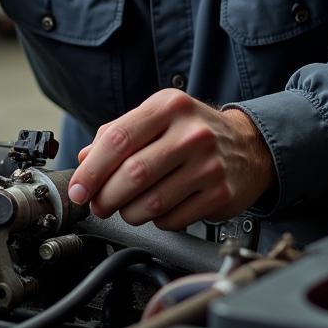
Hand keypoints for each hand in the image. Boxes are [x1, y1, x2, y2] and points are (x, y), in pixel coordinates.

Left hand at [67, 91, 273, 229]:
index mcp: (168, 106)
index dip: (91, 169)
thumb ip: (118, 133)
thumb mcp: (158, 117)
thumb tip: (83, 159)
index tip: (78, 189)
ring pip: (151, 202)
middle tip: (98, 204)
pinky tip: (158, 210)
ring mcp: (208, 165)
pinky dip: (156, 221)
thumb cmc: (192, 131)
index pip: (118, 138)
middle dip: (106, 196)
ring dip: (129, 213)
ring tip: (126, 208)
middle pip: (133, 174)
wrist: (249, 147)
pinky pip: (172, 219)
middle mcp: (191, 132)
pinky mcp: (219, 194)